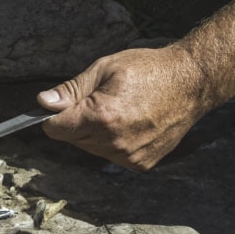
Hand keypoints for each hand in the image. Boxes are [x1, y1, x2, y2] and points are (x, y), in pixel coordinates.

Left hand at [37, 45, 209, 170]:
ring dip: (95, 133)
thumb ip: (71, 90)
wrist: (191, 82)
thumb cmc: (148, 69)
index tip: (63, 105)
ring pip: (91, 148)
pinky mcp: (140, 164)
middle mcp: (113, 142)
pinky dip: (114, 142)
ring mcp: (128, 156)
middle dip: (77, 121)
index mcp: (101, 117)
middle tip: (101, 99)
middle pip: (72, 139)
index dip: (54, 115)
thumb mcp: (104, 69)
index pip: (55, 128)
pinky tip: (131, 123)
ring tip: (119, 110)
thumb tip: (43, 103)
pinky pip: (112, 155)